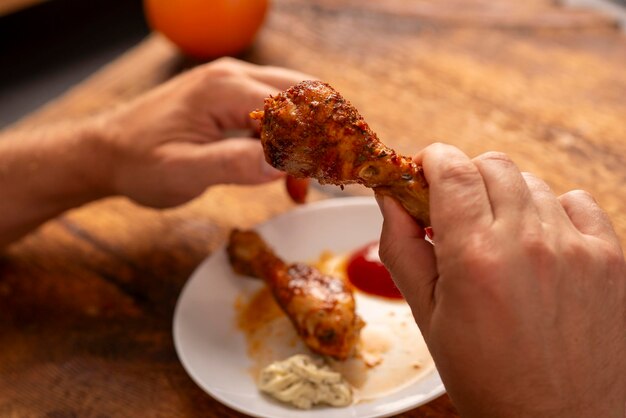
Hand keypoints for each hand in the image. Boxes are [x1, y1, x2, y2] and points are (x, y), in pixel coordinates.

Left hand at [97, 57, 311, 207]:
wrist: (106, 152)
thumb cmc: (139, 162)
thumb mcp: (182, 171)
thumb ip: (233, 165)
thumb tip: (281, 164)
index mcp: (224, 89)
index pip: (293, 107)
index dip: (318, 139)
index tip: (332, 172)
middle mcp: (233, 75)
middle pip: (303, 94)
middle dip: (323, 133)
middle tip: (331, 174)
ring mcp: (232, 83)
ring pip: (293, 102)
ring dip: (307, 138)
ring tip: (304, 182)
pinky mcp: (230, 97)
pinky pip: (273, 112)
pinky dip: (288, 139)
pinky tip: (284, 173)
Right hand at [377, 143, 624, 416]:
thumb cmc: (486, 376)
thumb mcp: (426, 315)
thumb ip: (401, 247)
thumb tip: (390, 197)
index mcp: (474, 256)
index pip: (451, 167)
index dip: (432, 159)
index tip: (424, 172)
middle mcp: (528, 241)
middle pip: (491, 165)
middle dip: (465, 177)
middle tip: (456, 211)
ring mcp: (575, 247)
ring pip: (531, 182)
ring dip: (506, 198)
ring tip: (498, 238)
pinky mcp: (610, 257)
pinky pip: (576, 201)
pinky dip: (551, 211)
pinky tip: (538, 244)